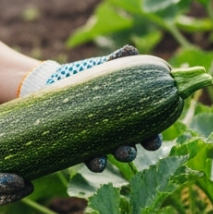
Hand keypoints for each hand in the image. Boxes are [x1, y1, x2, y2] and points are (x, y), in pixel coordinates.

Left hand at [19, 46, 148, 168]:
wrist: (58, 85)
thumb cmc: (91, 77)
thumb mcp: (104, 69)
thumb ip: (118, 60)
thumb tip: (130, 50)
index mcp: (130, 115)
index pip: (149, 129)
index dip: (154, 137)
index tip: (154, 140)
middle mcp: (119, 132)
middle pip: (135, 145)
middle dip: (141, 147)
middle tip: (141, 146)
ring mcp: (102, 140)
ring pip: (117, 154)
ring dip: (124, 156)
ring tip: (122, 153)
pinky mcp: (83, 145)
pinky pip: (93, 160)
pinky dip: (97, 163)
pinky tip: (97, 162)